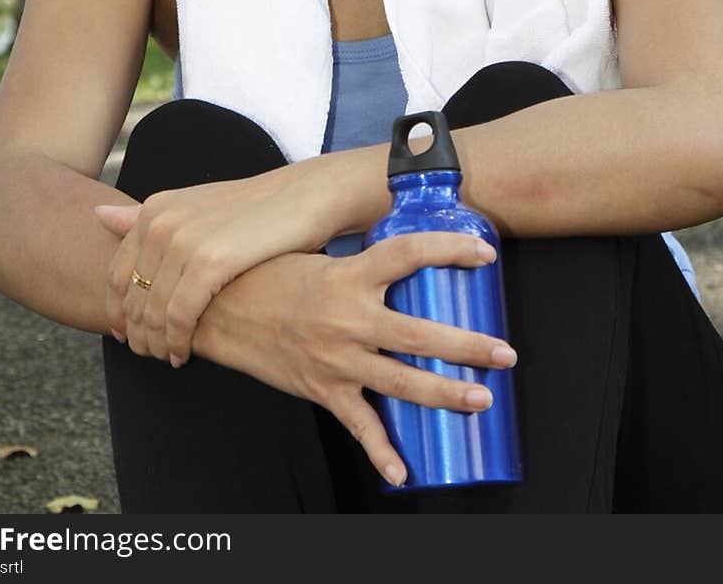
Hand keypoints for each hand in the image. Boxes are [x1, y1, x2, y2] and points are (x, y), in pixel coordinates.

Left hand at [93, 161, 336, 365]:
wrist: (304, 196)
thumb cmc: (253, 208)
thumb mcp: (193, 206)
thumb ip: (147, 217)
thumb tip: (98, 214)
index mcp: (154, 209)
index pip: (116, 274)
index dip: (117, 311)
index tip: (127, 335)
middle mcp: (161, 222)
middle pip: (131, 296)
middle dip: (136, 333)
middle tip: (147, 355)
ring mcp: (183, 241)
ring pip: (152, 312)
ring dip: (154, 344)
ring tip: (168, 358)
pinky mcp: (210, 262)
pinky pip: (179, 317)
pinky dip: (177, 342)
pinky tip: (184, 354)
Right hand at [192, 231, 517, 488]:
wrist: (217, 311)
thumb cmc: (268, 276)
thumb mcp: (319, 257)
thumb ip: (360, 261)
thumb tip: (404, 252)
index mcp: (349, 276)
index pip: (409, 254)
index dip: (449, 250)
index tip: (484, 253)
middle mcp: (348, 319)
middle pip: (420, 335)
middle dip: (468, 346)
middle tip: (505, 352)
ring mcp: (337, 359)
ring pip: (402, 383)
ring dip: (446, 394)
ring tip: (483, 399)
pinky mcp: (323, 389)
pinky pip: (358, 425)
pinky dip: (382, 452)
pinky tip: (403, 471)